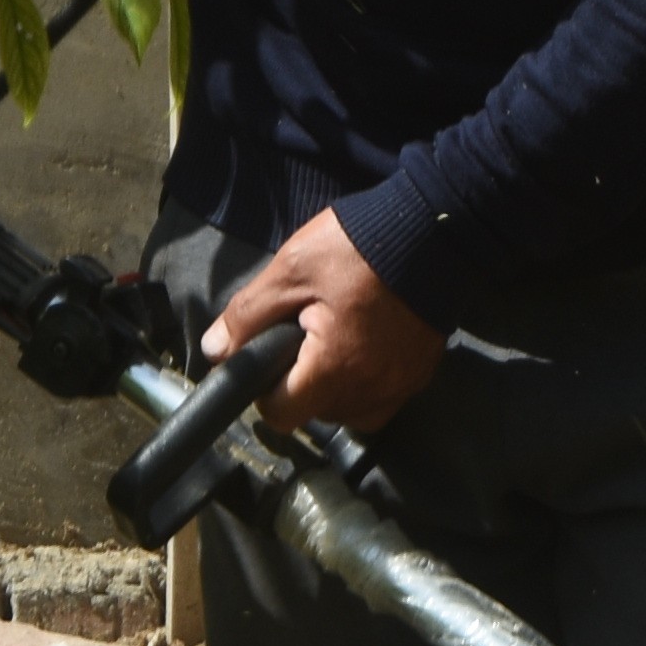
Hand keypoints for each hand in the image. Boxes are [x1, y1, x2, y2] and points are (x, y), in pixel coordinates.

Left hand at [208, 209, 442, 431]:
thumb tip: (214, 351)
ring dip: (336, 392)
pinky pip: (386, 397)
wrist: (432, 229)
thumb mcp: (291, 272)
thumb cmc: (358, 248)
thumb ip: (247, 317)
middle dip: (302, 388)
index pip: (283, 415)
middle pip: (318, 415)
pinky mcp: (423, 371)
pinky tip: (363, 350)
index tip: (268, 361)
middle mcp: (371, 389)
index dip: (265, 393)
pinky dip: (369, 385)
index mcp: (333, 370)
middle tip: (301, 341)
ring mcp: (401, 383)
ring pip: (354, 413)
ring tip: (331, 349)